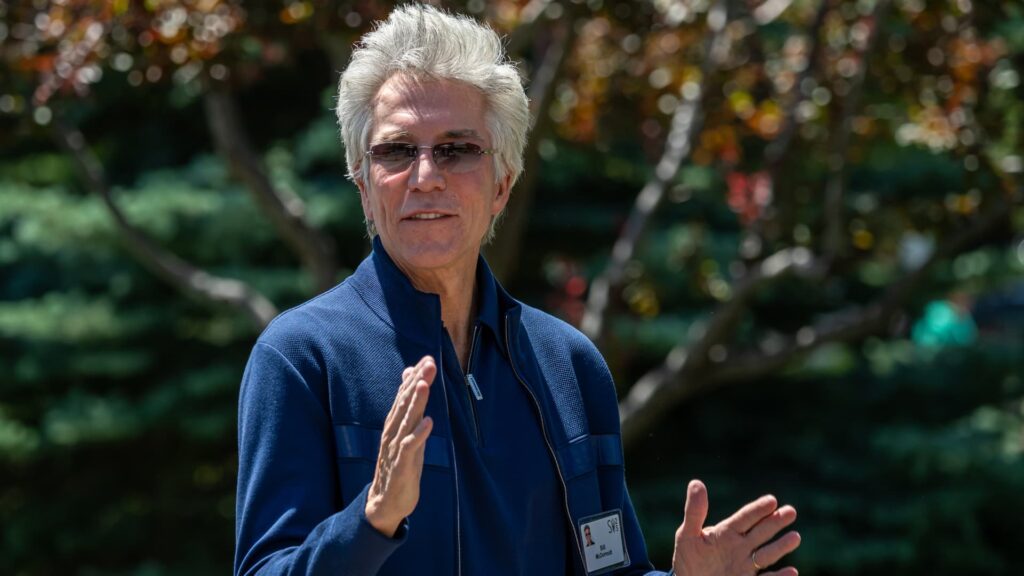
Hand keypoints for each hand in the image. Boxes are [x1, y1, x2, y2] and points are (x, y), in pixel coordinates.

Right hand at [364, 356, 435, 536]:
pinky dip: (418, 434)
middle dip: (417, 382)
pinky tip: (428, 422)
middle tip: (429, 364)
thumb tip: (412, 383)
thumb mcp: (406, 435)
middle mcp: (393, 433)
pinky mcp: (401, 466)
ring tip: (424, 384)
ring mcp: (395, 449)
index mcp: (395, 425)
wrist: (385, 502)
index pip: (404, 396)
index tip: (427, 359)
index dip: (415, 377)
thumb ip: (409, 410)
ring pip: (406, 421)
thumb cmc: (399, 465)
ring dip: (415, 403)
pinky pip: (409, 448)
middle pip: (405, 404)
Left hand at [671, 480, 800, 575]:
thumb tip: (696, 483)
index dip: (757, 509)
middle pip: (761, 532)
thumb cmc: (688, 559)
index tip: (771, 500)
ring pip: (766, 554)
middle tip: (791, 511)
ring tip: (795, 537)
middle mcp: (740, 547)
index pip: (745, 518)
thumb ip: (694, 512)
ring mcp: (745, 565)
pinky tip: (792, 571)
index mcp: (727, 532)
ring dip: (781, 546)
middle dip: (775, 521)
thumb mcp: (687, 535)